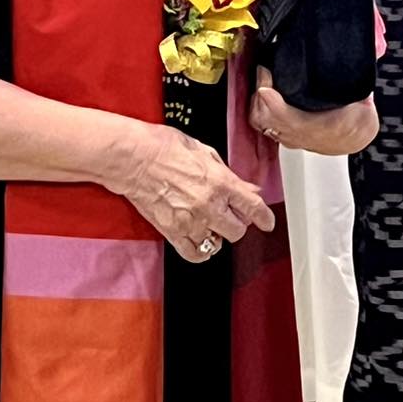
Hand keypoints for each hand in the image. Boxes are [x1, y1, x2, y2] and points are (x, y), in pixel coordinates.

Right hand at [108, 121, 274, 262]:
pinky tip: (200, 241)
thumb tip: (247, 187)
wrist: (134, 158)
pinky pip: (194, 254)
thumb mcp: (205, 152)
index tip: (267, 222)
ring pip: (217, 243)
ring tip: (212, 225)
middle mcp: (208, 204)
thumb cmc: (165, 147)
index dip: (264, 217)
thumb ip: (229, 174)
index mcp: (220, 181)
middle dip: (237, 223)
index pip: (252, 206)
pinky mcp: (172, 232)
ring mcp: (190, 221)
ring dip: (218, 236)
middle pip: (237, 230)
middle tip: (231, 216)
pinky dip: (201, 251)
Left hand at [249, 66, 379, 154]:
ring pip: (259, 122)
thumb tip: (362, 67)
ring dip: (257, 101)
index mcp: (314, 127)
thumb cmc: (357, 122)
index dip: (268, 94)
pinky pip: (262, 124)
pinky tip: (264, 93)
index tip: (266, 71)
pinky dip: (259, 108)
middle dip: (259, 91)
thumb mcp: (363, 105)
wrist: (356, 139)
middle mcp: (296, 135)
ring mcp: (288, 136)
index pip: (281, 114)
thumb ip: (361, 90)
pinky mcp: (284, 135)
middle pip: (262, 116)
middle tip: (265, 70)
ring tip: (264, 80)